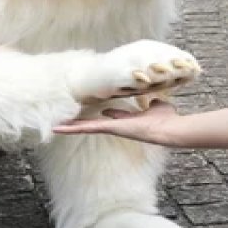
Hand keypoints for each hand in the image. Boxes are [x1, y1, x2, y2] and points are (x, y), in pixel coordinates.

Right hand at [53, 100, 181, 146]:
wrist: (170, 128)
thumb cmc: (168, 119)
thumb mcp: (159, 107)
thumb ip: (155, 103)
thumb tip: (155, 99)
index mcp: (131, 120)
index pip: (117, 116)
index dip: (110, 113)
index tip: (103, 110)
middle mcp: (120, 126)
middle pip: (98, 124)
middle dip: (85, 123)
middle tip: (71, 123)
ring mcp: (114, 128)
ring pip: (89, 128)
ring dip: (73, 128)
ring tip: (58, 128)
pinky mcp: (111, 128)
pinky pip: (90, 128)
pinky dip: (74, 128)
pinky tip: (60, 129)